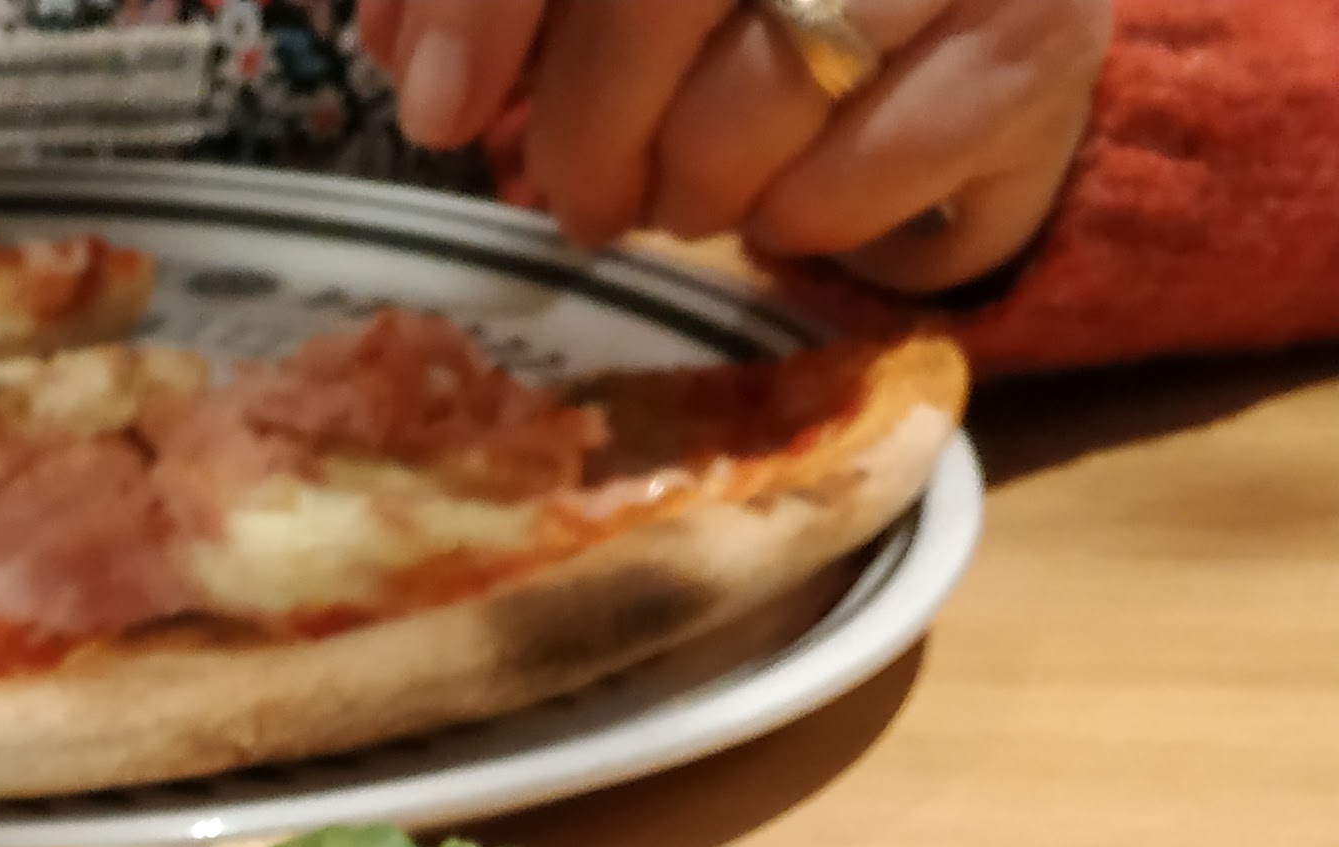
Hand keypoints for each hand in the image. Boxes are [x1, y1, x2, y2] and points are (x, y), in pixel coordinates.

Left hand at [361, 0, 1109, 290]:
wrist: (956, 6)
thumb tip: (405, 54)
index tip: (437, 108)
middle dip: (593, 124)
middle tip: (575, 194)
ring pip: (786, 82)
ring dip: (699, 180)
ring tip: (684, 190)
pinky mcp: (1050, 36)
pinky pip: (886, 168)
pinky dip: (812, 216)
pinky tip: (788, 202)